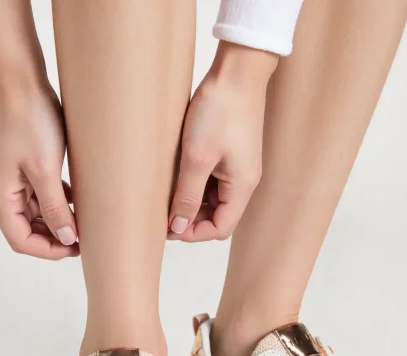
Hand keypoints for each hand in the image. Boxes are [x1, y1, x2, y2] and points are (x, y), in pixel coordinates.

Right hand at [0, 83, 78, 258]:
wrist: (23, 83)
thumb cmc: (30, 121)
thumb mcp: (45, 170)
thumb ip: (56, 208)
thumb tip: (67, 239)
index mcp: (1, 196)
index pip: (22, 240)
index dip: (49, 250)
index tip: (76, 248)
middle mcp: (4, 192)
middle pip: (29, 230)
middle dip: (55, 238)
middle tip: (85, 238)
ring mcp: (14, 180)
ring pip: (37, 214)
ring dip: (59, 220)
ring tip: (84, 221)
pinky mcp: (26, 168)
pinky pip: (42, 196)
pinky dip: (58, 203)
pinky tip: (77, 201)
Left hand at [168, 42, 277, 241]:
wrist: (237, 71)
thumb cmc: (220, 111)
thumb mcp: (197, 158)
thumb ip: (187, 196)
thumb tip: (177, 227)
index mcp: (242, 187)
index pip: (220, 228)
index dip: (193, 233)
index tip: (167, 227)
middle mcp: (243, 181)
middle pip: (218, 216)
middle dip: (191, 218)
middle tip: (162, 212)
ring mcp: (238, 167)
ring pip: (213, 199)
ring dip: (191, 201)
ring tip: (166, 194)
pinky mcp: (230, 154)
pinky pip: (213, 180)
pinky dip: (195, 184)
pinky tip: (177, 176)